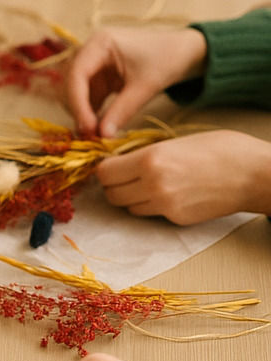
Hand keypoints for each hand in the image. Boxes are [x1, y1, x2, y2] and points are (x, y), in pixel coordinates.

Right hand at [65, 27, 206, 136]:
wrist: (183, 53)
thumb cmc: (167, 59)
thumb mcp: (146, 86)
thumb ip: (123, 110)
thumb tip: (102, 136)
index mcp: (100, 42)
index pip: (77, 74)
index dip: (78, 102)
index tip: (86, 127)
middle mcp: (90, 51)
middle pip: (71, 84)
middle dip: (78, 109)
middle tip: (89, 135)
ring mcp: (92, 64)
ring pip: (76, 92)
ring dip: (82, 112)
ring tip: (94, 134)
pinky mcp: (98, 77)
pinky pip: (86, 97)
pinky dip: (90, 112)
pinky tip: (97, 128)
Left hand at [96, 130, 270, 223]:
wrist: (256, 175)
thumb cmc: (223, 149)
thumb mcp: (176, 141)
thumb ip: (146, 153)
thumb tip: (122, 161)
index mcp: (151, 160)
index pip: (105, 172)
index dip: (106, 168)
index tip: (113, 164)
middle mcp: (153, 185)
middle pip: (111, 194)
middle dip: (113, 185)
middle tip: (124, 176)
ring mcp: (165, 205)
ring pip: (128, 207)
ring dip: (130, 197)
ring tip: (146, 184)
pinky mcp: (176, 219)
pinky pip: (150, 214)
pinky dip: (150, 205)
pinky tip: (167, 192)